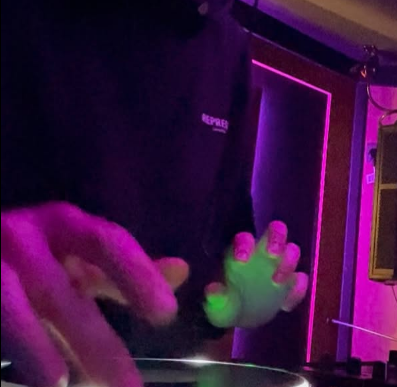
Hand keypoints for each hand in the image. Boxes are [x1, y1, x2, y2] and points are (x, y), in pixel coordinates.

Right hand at [1, 202, 184, 386]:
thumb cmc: (31, 256)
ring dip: (35, 348)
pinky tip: (15, 379)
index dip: (137, 275)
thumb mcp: (77, 257)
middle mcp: (25, 238)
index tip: (166, 314)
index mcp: (64, 224)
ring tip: (59, 385)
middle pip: (61, 294)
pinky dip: (6, 347)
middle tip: (130, 386)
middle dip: (95, 344)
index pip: (108, 243)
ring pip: (11, 307)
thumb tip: (182, 271)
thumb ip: (125, 270)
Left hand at [204, 221, 307, 328]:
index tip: (242, 261)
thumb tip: (212, 290)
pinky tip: (286, 304)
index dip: (245, 244)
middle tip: (272, 254)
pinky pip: (301, 279)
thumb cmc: (227, 304)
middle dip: (276, 239)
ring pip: (292, 250)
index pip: (245, 238)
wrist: (244, 318)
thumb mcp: (217, 306)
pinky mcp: (292, 283)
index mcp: (243, 251)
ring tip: (278, 281)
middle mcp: (264, 252)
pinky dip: (297, 289)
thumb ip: (215, 299)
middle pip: (276, 231)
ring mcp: (281, 266)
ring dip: (289, 262)